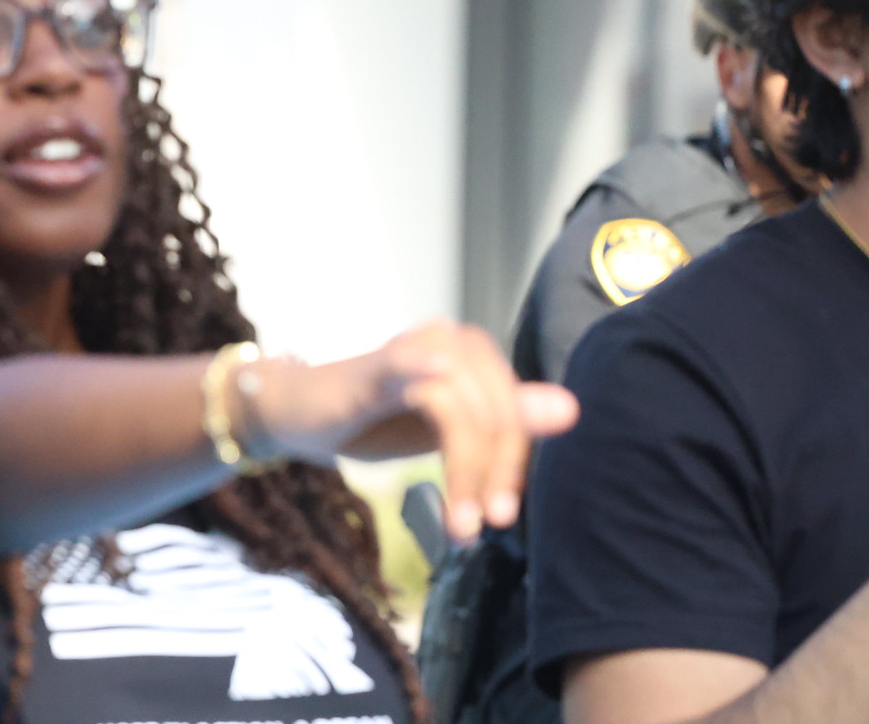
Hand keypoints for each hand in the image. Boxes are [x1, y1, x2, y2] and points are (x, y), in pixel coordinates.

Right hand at [243, 321, 577, 541]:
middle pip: (495, 412)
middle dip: (492, 475)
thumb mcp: (445, 430)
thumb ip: (501, 422)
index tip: (500, 516)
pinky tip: (434, 373)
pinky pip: (401, 365)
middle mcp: (448, 341)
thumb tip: (571, 407)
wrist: (297, 413)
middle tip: (478, 527)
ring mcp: (409, 352)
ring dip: (463, 468)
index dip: (513, 464)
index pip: (515, 410)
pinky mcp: (371, 369)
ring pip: (458, 408)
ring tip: (458, 524)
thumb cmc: (373, 419)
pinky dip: (417, 367)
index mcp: (472, 356)